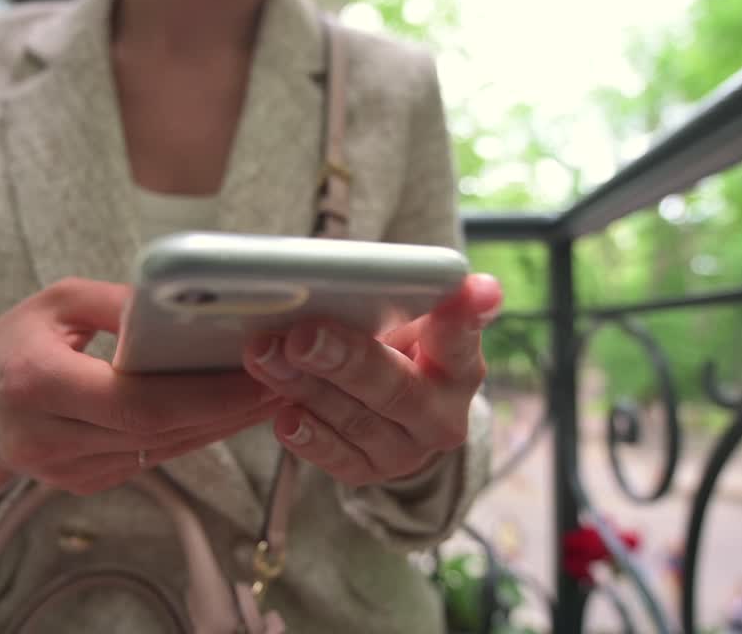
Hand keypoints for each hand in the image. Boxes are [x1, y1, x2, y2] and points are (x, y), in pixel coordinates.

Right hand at [0, 278, 279, 494]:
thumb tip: (190, 305)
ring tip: (273, 392)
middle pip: (161, 433)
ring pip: (165, 451)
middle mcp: (48, 438)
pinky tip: (230, 411)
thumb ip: (120, 304)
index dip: (205, 395)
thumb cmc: (12, 344)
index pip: (139, 402)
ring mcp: (66, 472)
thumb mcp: (56, 304)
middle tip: (287, 381)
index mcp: (36, 384)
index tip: (259, 373)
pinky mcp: (85, 484)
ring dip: (224, 424)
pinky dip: (195, 433)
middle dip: (231, 410)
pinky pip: (154, 459)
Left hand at [242, 273, 501, 485]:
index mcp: (458, 359)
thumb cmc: (391, 344)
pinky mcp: (375, 471)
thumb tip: (340, 270)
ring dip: (307, 389)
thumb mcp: (400, 318)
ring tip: (266, 358)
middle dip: (346, 360)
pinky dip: (311, 438)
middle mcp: (444, 410)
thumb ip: (390, 298)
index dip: (467, 312)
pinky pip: (341, 459)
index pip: (463, 333)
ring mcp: (411, 447)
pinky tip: (285, 417)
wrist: (390, 410)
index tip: (475, 289)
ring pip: (359, 421)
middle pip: (398, 387)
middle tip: (301, 337)